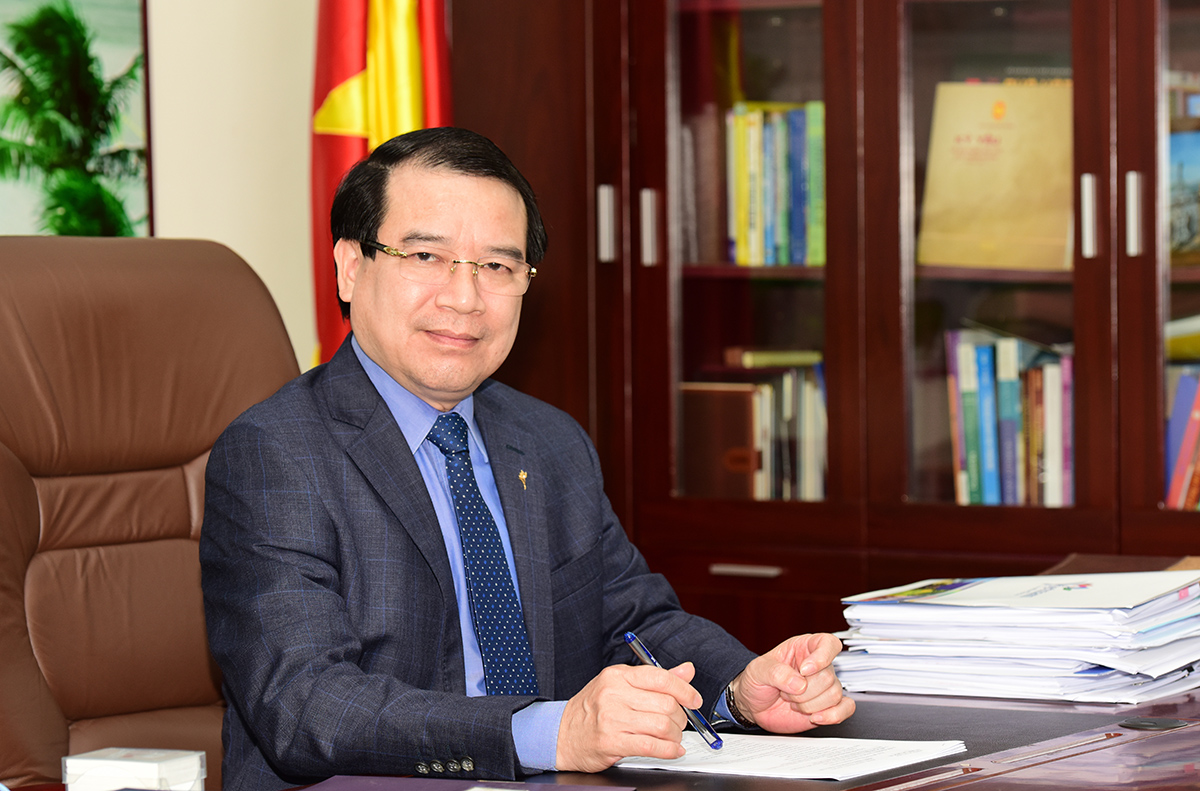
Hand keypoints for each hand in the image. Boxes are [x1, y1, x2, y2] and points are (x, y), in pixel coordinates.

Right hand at [555, 662, 700, 771]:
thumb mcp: (621, 685)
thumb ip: (656, 678)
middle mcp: (614, 693)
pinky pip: (651, 746)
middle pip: (665, 703)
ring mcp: (611, 718)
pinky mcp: (611, 741)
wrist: (561, 733)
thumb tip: (687, 670)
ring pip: (662, 725)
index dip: (684, 690)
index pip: (660, 677)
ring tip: (673, 737)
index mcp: (618, 675)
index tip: (694, 699)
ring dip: (675, 735)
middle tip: (678, 723)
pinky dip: (669, 750)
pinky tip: (672, 750)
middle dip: (680, 716)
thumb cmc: (593, 709)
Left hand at [727, 633, 854, 733]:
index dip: (821, 657)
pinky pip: (846, 708)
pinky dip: (833, 715)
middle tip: (785, 692)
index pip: (828, 643)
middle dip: (803, 691)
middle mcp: (819, 666)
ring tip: (792, 702)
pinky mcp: (828, 706)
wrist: (754, 705)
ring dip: (808, 705)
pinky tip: (815, 717)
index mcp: (804, 648)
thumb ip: (776, 673)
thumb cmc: (758, 681)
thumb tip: (799, 684)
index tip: (804, 670)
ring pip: (834, 695)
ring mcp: (824, 687)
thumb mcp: (758, 670)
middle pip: (829, 676)